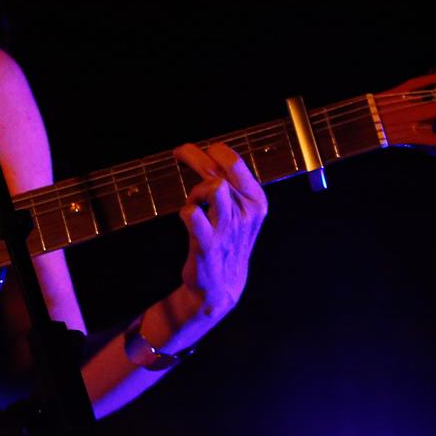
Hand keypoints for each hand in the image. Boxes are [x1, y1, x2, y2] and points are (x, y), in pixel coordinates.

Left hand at [143, 142, 268, 352]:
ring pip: (211, 188)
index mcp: (257, 200)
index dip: (213, 151)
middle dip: (194, 157)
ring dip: (195, 190)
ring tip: (193, 201)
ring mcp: (228, 228)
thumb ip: (228, 184)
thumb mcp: (238, 211)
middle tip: (178, 153)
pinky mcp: (208, 244)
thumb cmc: (226, 240)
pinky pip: (193, 215)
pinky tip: (187, 217)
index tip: (199, 151)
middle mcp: (246, 212)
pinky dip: (187, 211)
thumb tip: (208, 154)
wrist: (221, 285)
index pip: (234, 162)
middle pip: (219, 171)